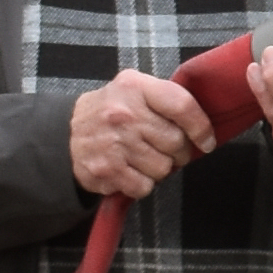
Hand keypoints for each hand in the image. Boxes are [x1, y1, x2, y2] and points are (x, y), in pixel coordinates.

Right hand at [68, 64, 213, 198]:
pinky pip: (145, 186)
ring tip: (143, 157)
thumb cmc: (111, 112)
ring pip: (163, 168)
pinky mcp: (106, 170)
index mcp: (135, 87)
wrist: (65, 135)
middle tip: (166, 149)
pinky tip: (131, 170)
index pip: (182, 105)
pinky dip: (142, 183)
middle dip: (179, 152)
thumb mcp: (134, 89)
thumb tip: (202, 128)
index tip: (206, 141)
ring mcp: (113, 143)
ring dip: (160, 168)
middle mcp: (123, 113)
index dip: (201, 127)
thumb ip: (166, 99)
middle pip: (176, 142)